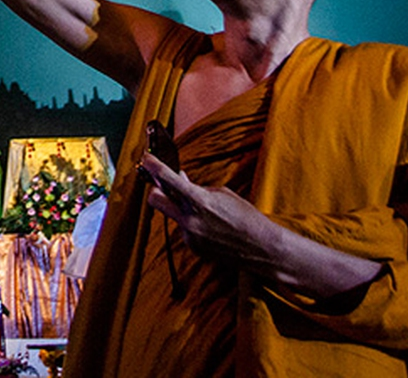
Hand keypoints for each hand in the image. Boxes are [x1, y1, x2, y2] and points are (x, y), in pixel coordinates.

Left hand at [140, 152, 280, 266]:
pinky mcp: (194, 247)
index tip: (146, 158)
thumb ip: (197, 187)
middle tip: (164, 186)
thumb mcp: (222, 194)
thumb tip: (179, 179)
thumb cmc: (245, 216)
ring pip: (173, 216)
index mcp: (199, 201)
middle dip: (157, 191)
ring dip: (181, 209)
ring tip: (207, 213)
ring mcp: (190, 236)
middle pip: (155, 201)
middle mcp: (190, 220)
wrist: (261, 247)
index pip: (168, 179)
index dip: (153, 166)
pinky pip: (185, 230)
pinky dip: (192, 224)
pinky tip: (210, 226)